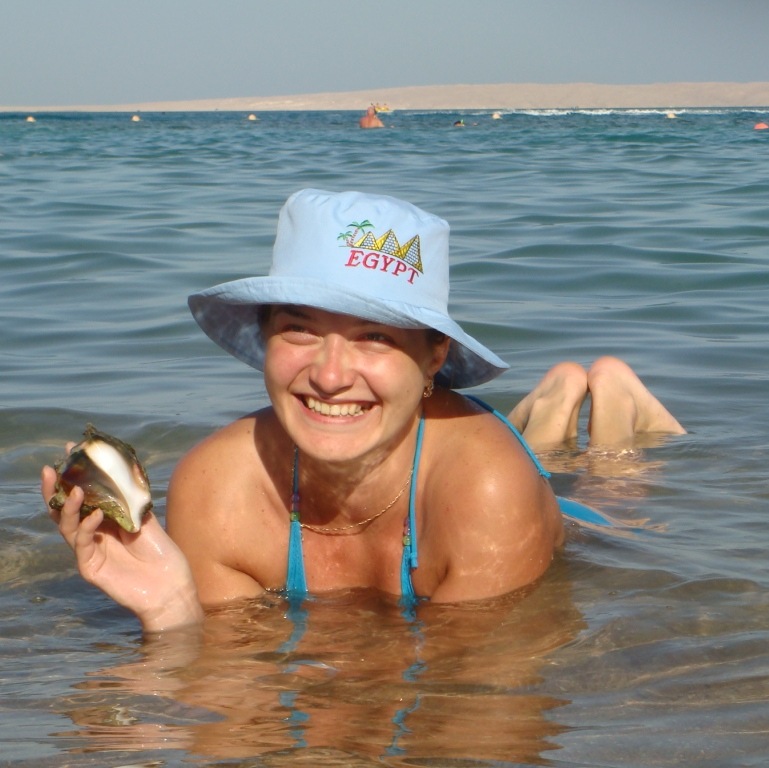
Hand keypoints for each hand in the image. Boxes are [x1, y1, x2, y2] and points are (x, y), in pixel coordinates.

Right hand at [42, 464, 203, 632]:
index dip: (75, 475)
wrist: (171, 585)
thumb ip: (133, 498)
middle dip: (56, 489)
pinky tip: (96, 515)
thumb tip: (125, 467)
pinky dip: (87, 528)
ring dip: (70, 507)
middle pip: (65, 510)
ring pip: (68, 526)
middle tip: (51, 469)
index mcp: (105, 520)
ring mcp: (90, 552)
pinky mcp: (91, 569)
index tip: (70, 450)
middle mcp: (93, 534)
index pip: (83, 495)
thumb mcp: (147, 518)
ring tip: (75, 489)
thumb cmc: (162, 553)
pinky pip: (82, 545)